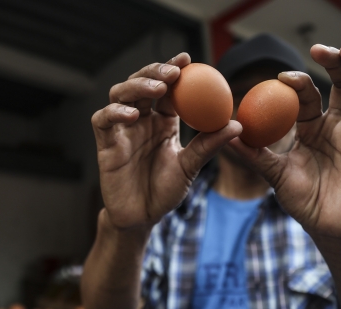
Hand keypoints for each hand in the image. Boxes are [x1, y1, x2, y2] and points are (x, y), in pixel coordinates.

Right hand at [92, 53, 241, 229]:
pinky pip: (102, 120)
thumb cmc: (164, 192)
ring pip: (119, 94)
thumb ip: (208, 145)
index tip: (188, 59)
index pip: (166, 88)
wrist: (142, 218)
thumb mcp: (190, 167)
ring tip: (157, 88)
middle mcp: (140, 120)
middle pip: (140, 83)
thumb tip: (238, 124)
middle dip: (155, 72)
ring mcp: (121, 130)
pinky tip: (132, 114)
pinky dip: (114, 112)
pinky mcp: (105, 144)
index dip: (173, 70)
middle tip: (174, 72)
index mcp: (162, 122)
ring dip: (137, 86)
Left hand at [230, 44, 340, 240]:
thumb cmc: (302, 201)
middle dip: (332, 64)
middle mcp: (336, 126)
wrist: (327, 227)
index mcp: (312, 130)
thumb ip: (254, 154)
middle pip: (338, 85)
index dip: (298, 85)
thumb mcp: (275, 174)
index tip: (282, 77)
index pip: (306, 98)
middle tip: (319, 49)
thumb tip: (225, 135)